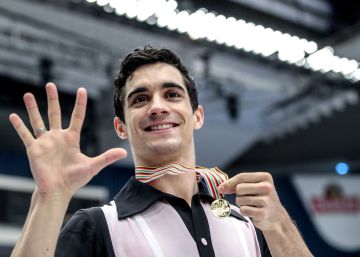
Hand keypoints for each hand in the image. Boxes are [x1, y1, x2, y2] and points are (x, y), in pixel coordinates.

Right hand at [9, 83, 126, 198]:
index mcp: (72, 138)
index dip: (80, 103)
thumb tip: (124, 152)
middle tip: (50, 84)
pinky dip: (19, 126)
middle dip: (53, 99)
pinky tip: (13, 115)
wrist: (58, 191)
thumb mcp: (93, 166)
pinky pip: (26, 135)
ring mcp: (45, 142)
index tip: (82, 89)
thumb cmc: (75, 179)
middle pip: (55, 113)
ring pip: (38, 121)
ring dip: (33, 108)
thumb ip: (107, 157)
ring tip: (28, 95)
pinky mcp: (34, 149)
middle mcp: (57, 137)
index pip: (77, 116)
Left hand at [218, 172, 287, 230]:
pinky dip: (245, 212)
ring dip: (242, 204)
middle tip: (248, 199)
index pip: (241, 177)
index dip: (229, 183)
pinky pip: (243, 210)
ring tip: (252, 205)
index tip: (220, 188)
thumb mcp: (254, 186)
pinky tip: (253, 212)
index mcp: (265, 177)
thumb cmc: (261, 199)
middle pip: (239, 188)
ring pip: (240, 200)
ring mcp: (266, 200)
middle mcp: (267, 187)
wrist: (276, 217)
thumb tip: (221, 187)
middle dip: (239, 195)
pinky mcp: (263, 213)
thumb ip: (238, 184)